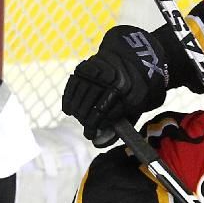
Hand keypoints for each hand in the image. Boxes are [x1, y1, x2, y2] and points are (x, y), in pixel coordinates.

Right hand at [62, 26, 167, 146]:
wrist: (134, 59)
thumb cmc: (134, 91)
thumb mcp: (134, 110)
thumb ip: (118, 127)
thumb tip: (97, 143)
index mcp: (132, 93)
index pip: (108, 114)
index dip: (96, 126)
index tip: (90, 135)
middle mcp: (117, 80)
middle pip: (94, 104)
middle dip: (86, 120)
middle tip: (85, 128)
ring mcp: (102, 70)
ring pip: (82, 95)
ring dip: (77, 111)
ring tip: (78, 120)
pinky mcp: (89, 64)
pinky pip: (74, 83)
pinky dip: (69, 98)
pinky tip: (69, 109)